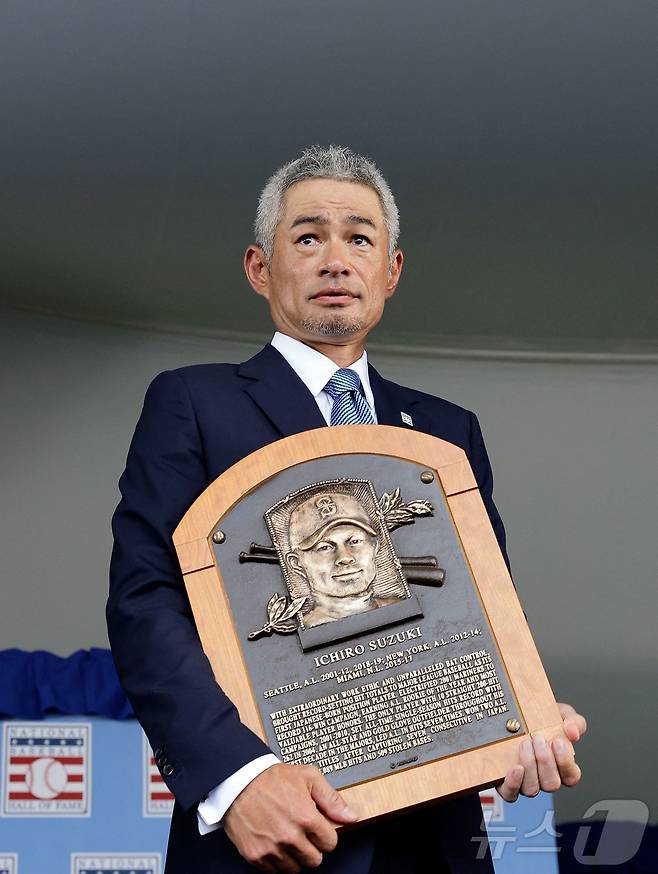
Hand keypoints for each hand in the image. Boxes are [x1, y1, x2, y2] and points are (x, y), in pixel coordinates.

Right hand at [223, 763, 357, 872]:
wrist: (238, 780)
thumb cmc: (272, 777)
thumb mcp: (308, 777)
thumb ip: (332, 799)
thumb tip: (351, 816)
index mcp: (306, 818)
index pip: (330, 844)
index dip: (325, 835)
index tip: (318, 828)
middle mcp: (290, 837)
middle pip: (315, 860)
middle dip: (312, 847)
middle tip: (303, 832)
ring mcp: (272, 848)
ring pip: (295, 868)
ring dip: (294, 855)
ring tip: (287, 836)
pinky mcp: (255, 855)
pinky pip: (274, 871)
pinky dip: (276, 860)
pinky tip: (274, 842)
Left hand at [496, 702, 586, 802]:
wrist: (514, 714)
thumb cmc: (540, 718)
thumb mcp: (561, 714)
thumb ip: (574, 722)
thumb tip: (573, 733)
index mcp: (560, 766)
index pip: (571, 776)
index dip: (566, 762)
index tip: (558, 741)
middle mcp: (543, 777)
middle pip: (552, 784)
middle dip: (545, 761)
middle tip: (538, 738)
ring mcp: (525, 782)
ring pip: (532, 789)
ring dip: (530, 766)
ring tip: (525, 744)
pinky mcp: (507, 783)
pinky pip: (511, 794)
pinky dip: (513, 783)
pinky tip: (515, 767)